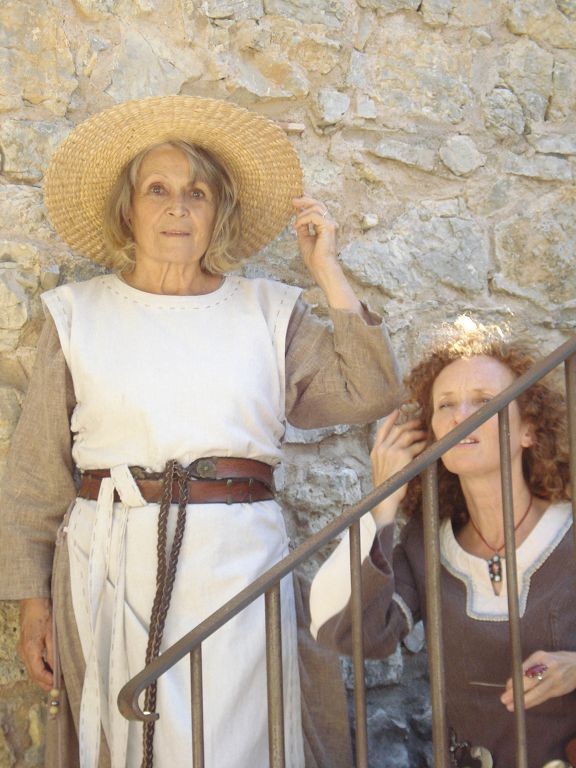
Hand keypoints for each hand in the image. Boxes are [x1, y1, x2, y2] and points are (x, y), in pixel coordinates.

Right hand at [18, 598, 53, 691]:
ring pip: (32, 669)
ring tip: (57, 680)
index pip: (38, 673)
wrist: (33, 600)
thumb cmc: (44, 613)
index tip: (59, 685)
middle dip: (45, 683)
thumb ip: (54, 653)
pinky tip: (50, 668)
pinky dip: (41, 668)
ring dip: (43, 676)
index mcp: (30, 649)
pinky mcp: (26, 645)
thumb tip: (57, 670)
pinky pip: (32, 661)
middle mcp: (24, 651)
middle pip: (33, 674)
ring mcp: (23, 648)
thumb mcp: (52, 634)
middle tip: (58, 688)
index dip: (48, 681)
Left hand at [292, 196, 362, 313]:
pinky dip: (304, 219)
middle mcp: (330, 223)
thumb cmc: (314, 257)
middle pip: (319, 204)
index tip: (295, 202)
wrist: (320, 267)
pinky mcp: (329, 227)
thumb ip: (302, 226)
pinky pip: (314, 216)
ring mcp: (331, 224)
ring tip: (295, 223)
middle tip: (293, 200)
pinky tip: (298, 226)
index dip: (307, 203)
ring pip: (316, 208)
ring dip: (302, 213)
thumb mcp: (304, 238)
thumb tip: (298, 215)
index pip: (317, 209)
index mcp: (325, 226)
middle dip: (305, 200)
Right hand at [370, 410, 426, 528]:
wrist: (384, 499)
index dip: (390, 419)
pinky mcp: (402, 456)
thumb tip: (398, 450)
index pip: (382, 430)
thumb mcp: (380, 469)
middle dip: (410, 424)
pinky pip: (416, 446)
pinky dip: (423, 444)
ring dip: (418, 433)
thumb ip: (385, 458)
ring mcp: (391, 451)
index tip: (396, 411)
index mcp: (375, 451)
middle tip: (419, 422)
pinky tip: (428, 444)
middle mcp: (382, 449)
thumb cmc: (385, 488)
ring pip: (407, 435)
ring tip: (426, 433)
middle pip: (398, 430)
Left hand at [500, 651, 575, 710]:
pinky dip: (533, 702)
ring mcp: (555, 679)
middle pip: (531, 681)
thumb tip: (513, 681)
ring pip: (538, 692)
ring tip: (511, 706)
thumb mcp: (541, 657)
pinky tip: (525, 706)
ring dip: (524, 701)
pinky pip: (544, 697)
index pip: (525, 669)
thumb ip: (528, 667)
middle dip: (517, 692)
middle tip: (504, 699)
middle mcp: (548, 667)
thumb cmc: (554, 660)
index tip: (507, 687)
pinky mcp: (559, 690)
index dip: (516, 680)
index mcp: (540, 656)